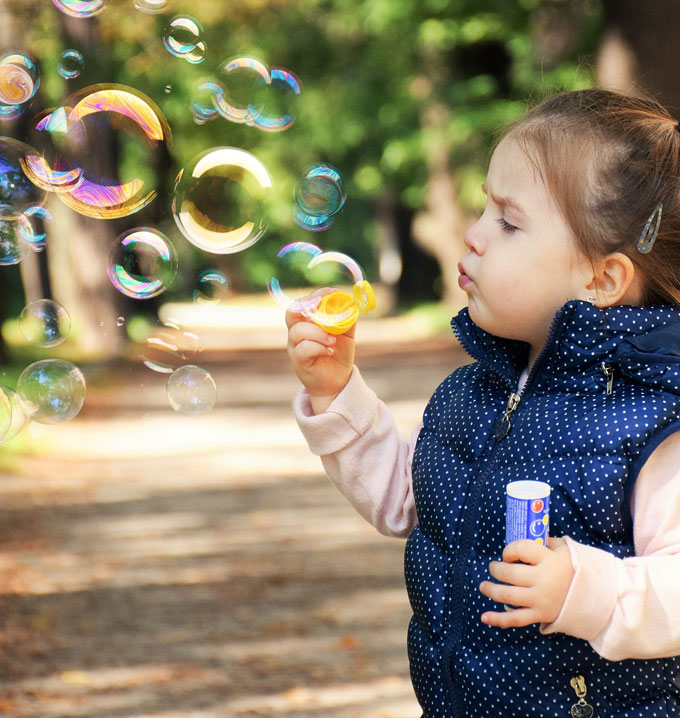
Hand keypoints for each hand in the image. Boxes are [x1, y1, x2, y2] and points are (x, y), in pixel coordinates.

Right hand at [286, 289, 355, 403]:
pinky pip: (303, 349)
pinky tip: (329, 351)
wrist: (337, 380)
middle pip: (292, 312)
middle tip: (322, 306)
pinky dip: (318, 347)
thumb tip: (352, 303)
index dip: (316, 294)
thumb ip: (348, 318)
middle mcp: (297, 332)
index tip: (333, 292)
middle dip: (307, 306)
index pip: (304, 302)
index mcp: (307, 321)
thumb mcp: (347, 333)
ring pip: (298, 331)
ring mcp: (295, 346)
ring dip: (318, 332)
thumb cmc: (338, 353)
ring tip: (333, 340)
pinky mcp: (298, 361)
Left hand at [478, 537, 573, 627]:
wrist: (596, 598)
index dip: (509, 550)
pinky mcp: (540, 615)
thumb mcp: (566, 550)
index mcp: (549, 560)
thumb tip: (529, 538)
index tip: (508, 554)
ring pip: (508, 595)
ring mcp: (540, 599)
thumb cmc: (576, 570)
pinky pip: (516, 619)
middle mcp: (542, 580)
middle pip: (510, 573)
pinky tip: (484, 617)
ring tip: (483, 586)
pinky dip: (498, 619)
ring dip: (491, 590)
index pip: (520, 549)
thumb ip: (547, 543)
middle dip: (496, 569)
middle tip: (493, 568)